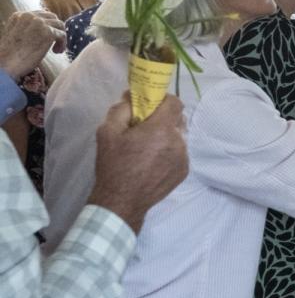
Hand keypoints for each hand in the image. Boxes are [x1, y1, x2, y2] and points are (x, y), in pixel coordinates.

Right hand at [0, 10, 64, 78]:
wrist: (6, 64)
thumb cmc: (10, 55)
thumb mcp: (17, 35)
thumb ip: (28, 28)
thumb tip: (47, 28)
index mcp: (19, 15)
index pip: (41, 15)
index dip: (47, 26)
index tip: (46, 38)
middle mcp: (29, 15)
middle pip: (52, 17)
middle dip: (56, 29)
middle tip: (53, 43)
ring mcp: (39, 23)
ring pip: (59, 25)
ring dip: (60, 38)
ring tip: (55, 50)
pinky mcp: (47, 32)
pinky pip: (62, 35)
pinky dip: (63, 44)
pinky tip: (56, 52)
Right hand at [88, 93, 188, 232]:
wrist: (122, 200)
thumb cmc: (114, 164)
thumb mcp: (107, 132)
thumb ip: (121, 109)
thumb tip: (131, 97)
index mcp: (162, 129)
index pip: (175, 102)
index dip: (164, 100)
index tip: (151, 105)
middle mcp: (178, 141)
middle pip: (177, 119)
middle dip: (163, 118)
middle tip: (145, 126)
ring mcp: (184, 157)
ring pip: (179, 136)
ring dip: (167, 135)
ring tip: (148, 146)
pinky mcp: (184, 170)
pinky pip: (180, 152)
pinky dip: (169, 151)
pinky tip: (152, 161)